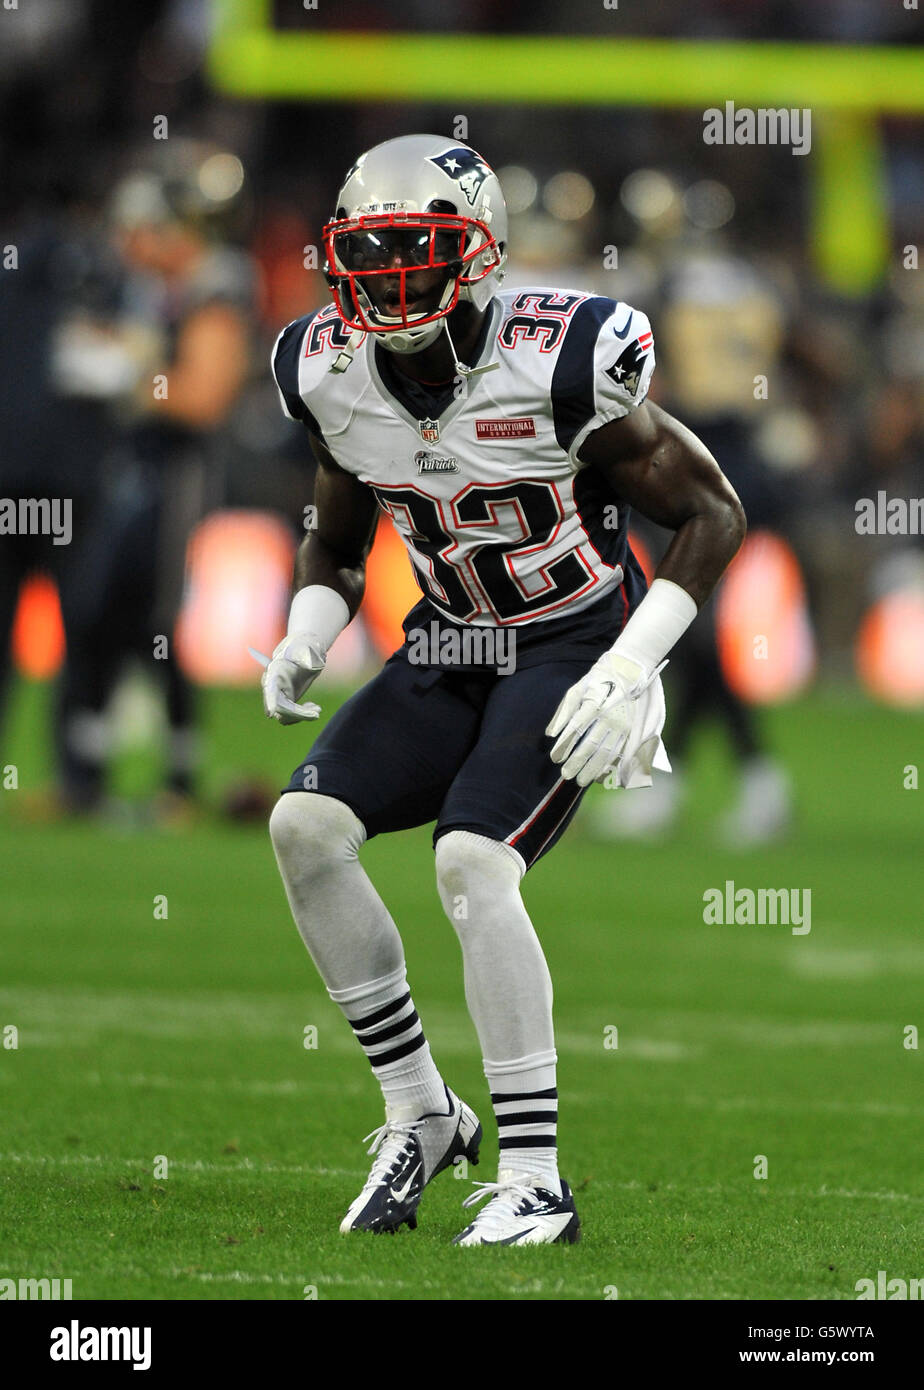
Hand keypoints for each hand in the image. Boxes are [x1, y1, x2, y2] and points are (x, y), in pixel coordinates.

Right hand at [249, 636, 325, 723]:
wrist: (306, 652)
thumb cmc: (307, 648)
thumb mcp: (310, 648)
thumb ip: (309, 654)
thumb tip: (309, 665)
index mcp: (276, 671)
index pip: (270, 687)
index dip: (270, 700)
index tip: (271, 712)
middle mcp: (272, 685)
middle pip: (278, 707)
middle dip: (297, 714)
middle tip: (317, 713)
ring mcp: (276, 695)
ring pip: (283, 716)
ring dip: (301, 716)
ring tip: (317, 709)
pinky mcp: (284, 702)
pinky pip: (289, 717)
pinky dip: (302, 716)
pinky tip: (314, 707)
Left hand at [546, 651, 654, 786]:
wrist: (628, 673)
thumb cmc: (597, 682)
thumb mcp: (577, 690)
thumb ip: (563, 712)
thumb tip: (549, 734)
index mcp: (594, 703)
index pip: (577, 728)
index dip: (565, 745)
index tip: (554, 758)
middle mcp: (609, 716)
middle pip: (591, 744)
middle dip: (577, 762)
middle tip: (565, 775)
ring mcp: (622, 725)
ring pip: (607, 752)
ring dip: (592, 768)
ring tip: (580, 780)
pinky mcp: (630, 730)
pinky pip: (618, 752)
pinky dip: (607, 765)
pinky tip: (598, 775)